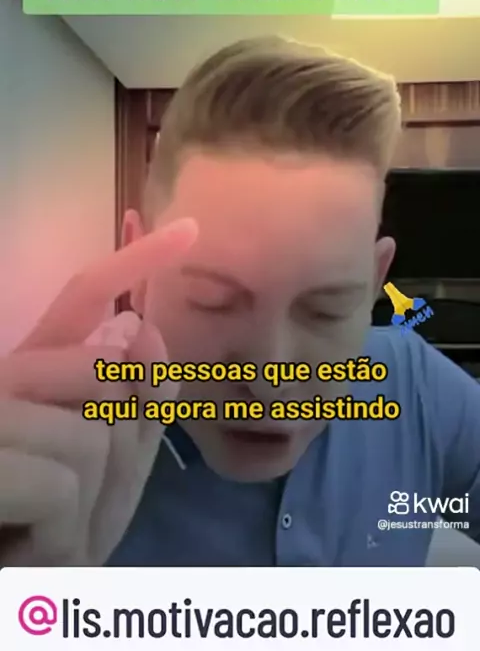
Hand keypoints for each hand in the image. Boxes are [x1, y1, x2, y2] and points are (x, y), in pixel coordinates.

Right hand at [0, 218, 196, 565]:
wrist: (18, 586)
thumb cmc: (60, 528)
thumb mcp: (115, 462)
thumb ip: (135, 398)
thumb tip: (136, 327)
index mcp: (39, 372)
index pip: (84, 298)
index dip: (135, 261)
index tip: (191, 231)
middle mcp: (7, 376)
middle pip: (104, 367)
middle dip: (119, 433)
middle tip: (79, 492)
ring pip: (89, 427)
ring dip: (91, 492)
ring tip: (50, 523)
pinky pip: (60, 480)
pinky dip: (63, 526)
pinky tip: (31, 540)